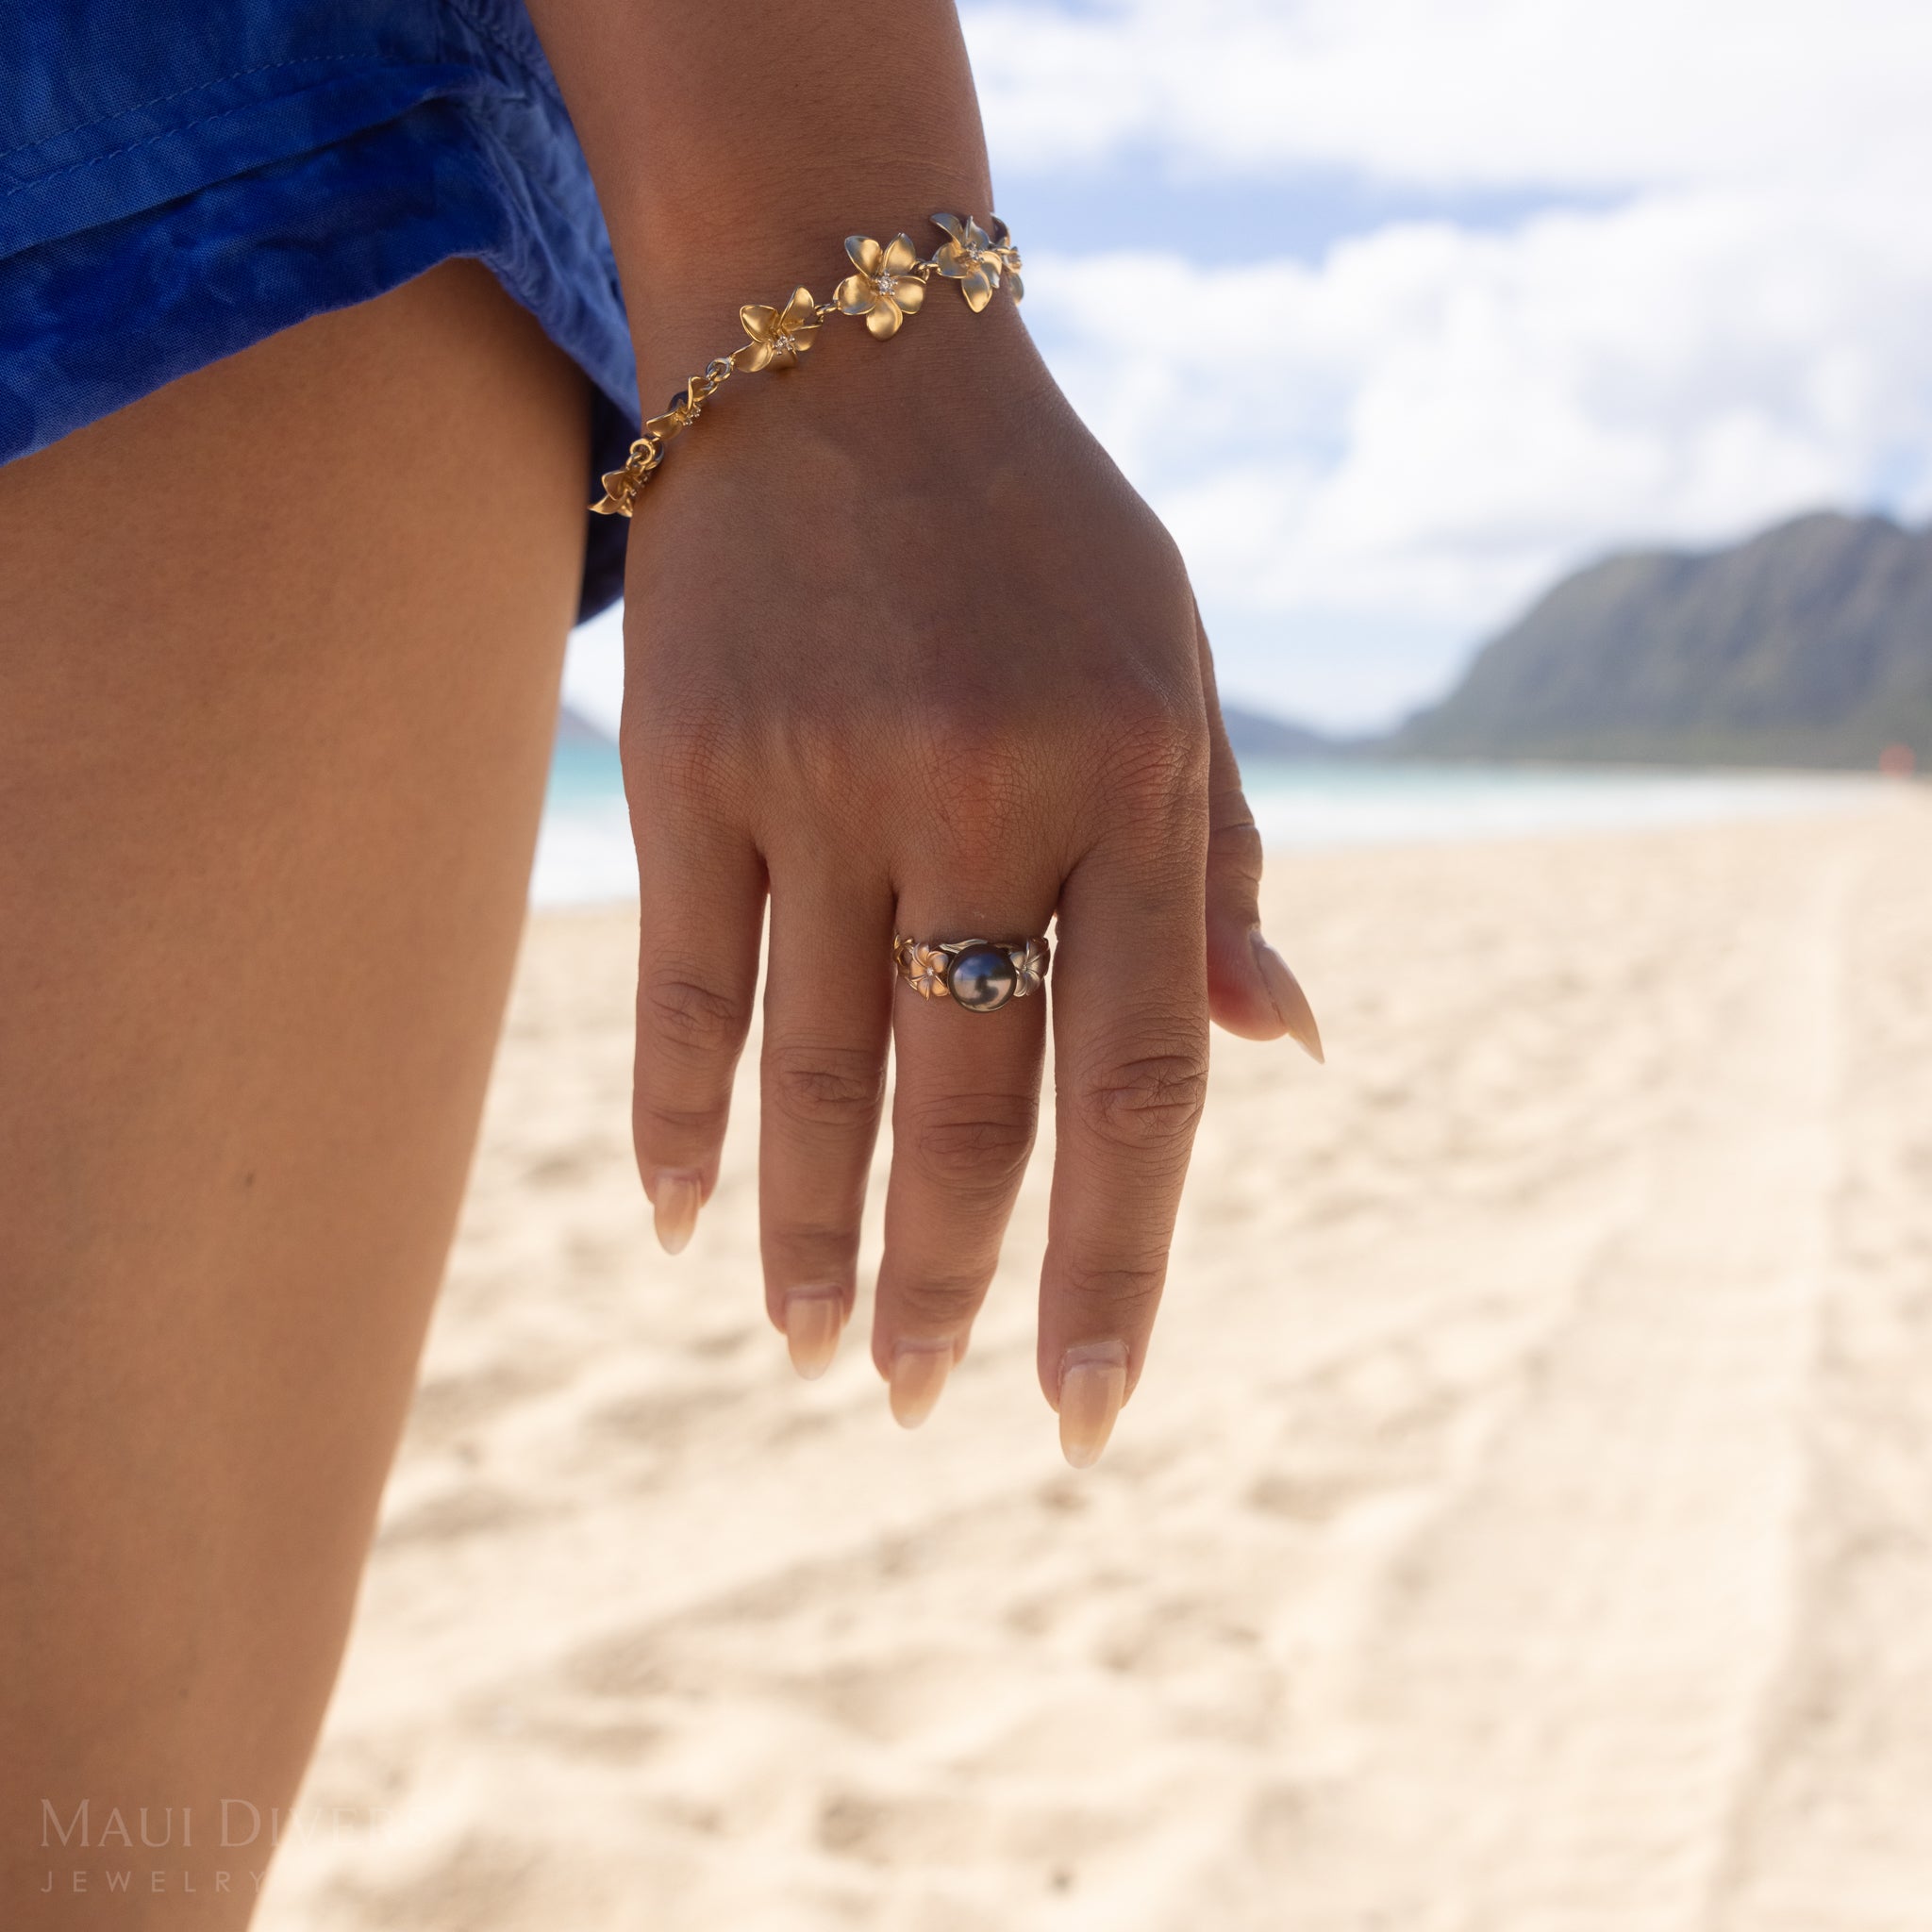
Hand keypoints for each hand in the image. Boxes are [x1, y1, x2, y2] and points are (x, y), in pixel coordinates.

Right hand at [619, 295, 1321, 1465]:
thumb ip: (1216, 865)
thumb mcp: (1177, 673)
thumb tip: (1278, 1051)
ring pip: (816, 1074)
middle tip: (921, 1400)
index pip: (1136, 1081)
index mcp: (1132, 782)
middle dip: (946, 1281)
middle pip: (965, 1107)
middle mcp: (982, 794)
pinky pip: (684, 986)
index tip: (1085, 1406)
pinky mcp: (688, 766)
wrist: (849, 353)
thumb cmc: (1047, 543)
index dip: (1114, 1262)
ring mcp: (820, 782)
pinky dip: (681, 1118)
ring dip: (813, 1235)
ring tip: (816, 1349)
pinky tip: (685, 1223)